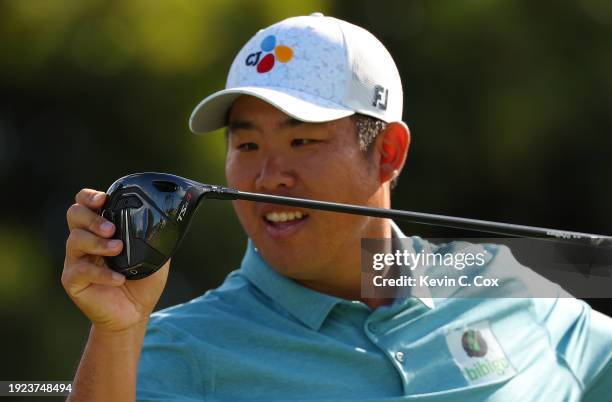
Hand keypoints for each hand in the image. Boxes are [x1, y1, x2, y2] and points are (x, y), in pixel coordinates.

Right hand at [62, 189, 168, 332]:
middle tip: (112, 229)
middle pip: (74, 214)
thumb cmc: (142, 281)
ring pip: (74, 240)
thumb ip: (157, 235)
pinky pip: (81, 271)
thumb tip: (173, 218)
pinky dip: (102, 273)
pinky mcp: (73, 280)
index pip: (85, 203)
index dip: (89, 197)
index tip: (104, 199)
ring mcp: (76, 260)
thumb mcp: (156, 254)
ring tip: (118, 249)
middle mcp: (84, 240)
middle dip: (93, 218)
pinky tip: (119, 278)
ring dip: (97, 242)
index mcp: (100, 229)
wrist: (135, 313)